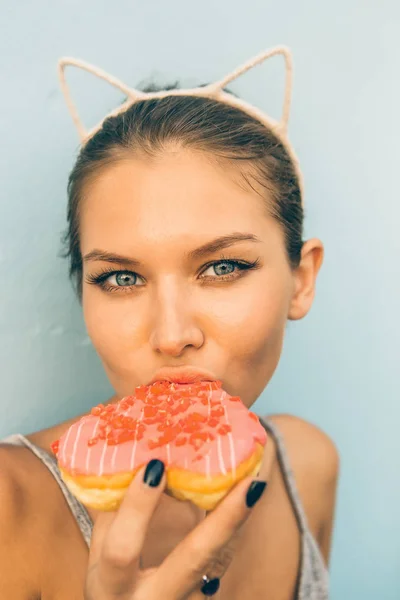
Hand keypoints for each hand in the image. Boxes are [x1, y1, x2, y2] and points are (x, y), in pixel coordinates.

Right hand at [84, 459, 266, 599]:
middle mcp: (155, 598)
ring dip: (238, 520)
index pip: (123, 549)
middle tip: (248, 482)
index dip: (137, 509)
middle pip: (195, 560)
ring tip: (255, 481)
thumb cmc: (111, 590)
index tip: (154, 466)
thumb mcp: (99, 559)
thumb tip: (121, 458)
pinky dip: (234, 527)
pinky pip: (223, 560)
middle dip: (223, 520)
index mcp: (114, 586)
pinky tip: (246, 495)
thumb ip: (109, 515)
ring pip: (219, 560)